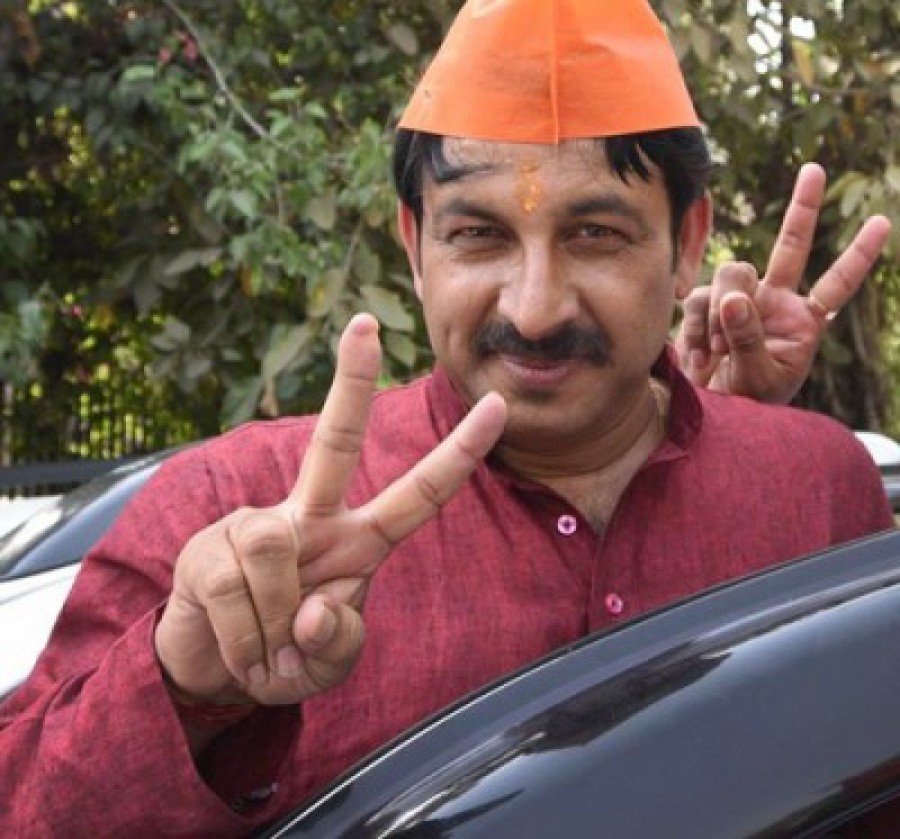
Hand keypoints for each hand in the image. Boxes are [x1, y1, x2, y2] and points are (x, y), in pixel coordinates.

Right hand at [154, 313, 506, 708]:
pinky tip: (239, 644)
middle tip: (365, 321)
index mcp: (357, 542)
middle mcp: (310, 518)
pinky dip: (244, 641)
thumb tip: (311, 609)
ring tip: (264, 649)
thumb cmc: (284, 656)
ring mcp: (257, 526)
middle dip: (351, 384)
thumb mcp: (326, 666)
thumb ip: (338, 643)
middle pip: (332, 443)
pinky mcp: (209, 547)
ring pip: (275, 551)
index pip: (416, 495)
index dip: (457, 455)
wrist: (212, 667)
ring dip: (271, 627)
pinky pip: (234, 590)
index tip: (496, 406)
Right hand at [677, 163, 891, 403]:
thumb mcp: (758, 378)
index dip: (857, 256)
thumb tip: (733, 295)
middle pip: (791, 246)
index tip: (880, 222)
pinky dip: (696, 325)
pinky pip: (700, 298)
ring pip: (732, 274)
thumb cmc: (746, 404)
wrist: (708, 411)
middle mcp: (776, 302)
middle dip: (803, 207)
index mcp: (803, 324)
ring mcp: (741, 301)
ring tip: (715, 353)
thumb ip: (749, 337)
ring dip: (719, 313)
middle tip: (814, 168)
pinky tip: (699, 354)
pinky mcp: (708, 307)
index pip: (836, 285)